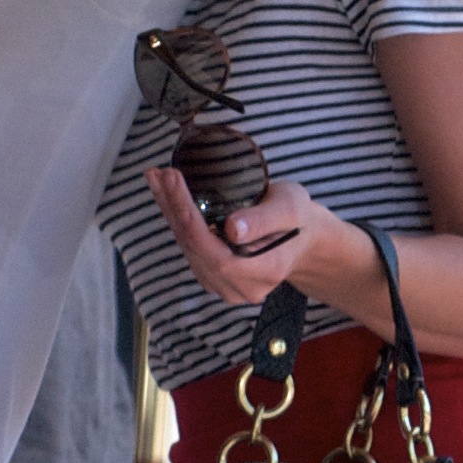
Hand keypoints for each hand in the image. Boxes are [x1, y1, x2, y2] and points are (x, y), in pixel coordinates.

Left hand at [146, 167, 319, 304]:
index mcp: (264, 270)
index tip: (174, 180)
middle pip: (196, 249)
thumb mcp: (290, 208)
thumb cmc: (299, 218)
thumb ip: (264, 219)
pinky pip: (190, 250)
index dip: (189, 216)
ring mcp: (228, 288)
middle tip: (160, 173)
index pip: (215, 250)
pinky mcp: (216, 280)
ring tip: (158, 179)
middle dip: (174, 209)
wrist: (303, 238)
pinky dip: (177, 222)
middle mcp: (243, 287)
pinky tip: (168, 197)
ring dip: (170, 213)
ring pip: (189, 249)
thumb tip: (232, 229)